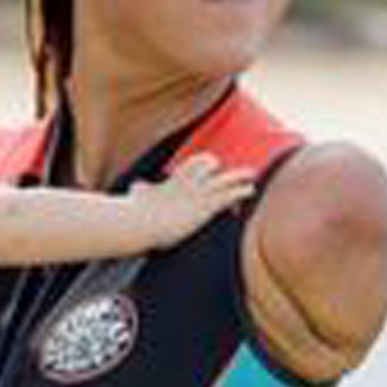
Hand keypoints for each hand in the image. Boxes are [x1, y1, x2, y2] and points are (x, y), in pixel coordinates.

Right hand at [129, 152, 255, 245]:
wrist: (142, 222)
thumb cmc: (136, 211)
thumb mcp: (137, 195)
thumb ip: (141, 189)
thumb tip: (136, 186)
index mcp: (172, 181)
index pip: (190, 166)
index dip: (200, 164)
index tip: (208, 164)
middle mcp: (187, 184)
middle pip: (207, 166)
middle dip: (218, 164)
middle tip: (224, 164)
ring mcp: (197, 194)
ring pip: (224, 179)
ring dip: (238, 176)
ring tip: (250, 174)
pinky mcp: (205, 207)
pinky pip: (228, 195)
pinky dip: (240, 191)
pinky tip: (249, 190)